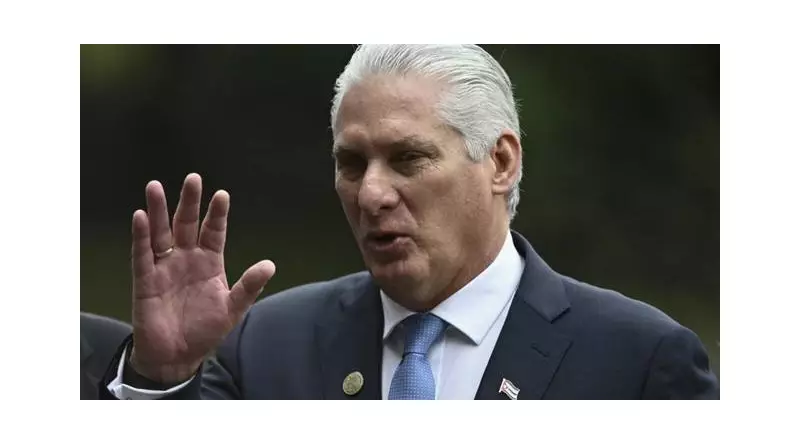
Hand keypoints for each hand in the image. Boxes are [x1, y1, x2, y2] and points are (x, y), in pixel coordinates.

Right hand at [128, 173, 275, 383]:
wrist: (177, 357)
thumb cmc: (205, 330)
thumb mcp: (232, 308)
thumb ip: (248, 286)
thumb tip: (270, 265)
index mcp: (209, 263)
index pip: (214, 232)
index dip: (217, 214)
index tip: (222, 195)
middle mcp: (186, 259)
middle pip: (186, 224)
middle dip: (188, 202)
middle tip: (192, 178)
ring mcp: (165, 267)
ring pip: (160, 233)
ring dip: (159, 211)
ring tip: (155, 187)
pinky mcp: (146, 280)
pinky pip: (142, 255)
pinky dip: (141, 236)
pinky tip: (141, 217)